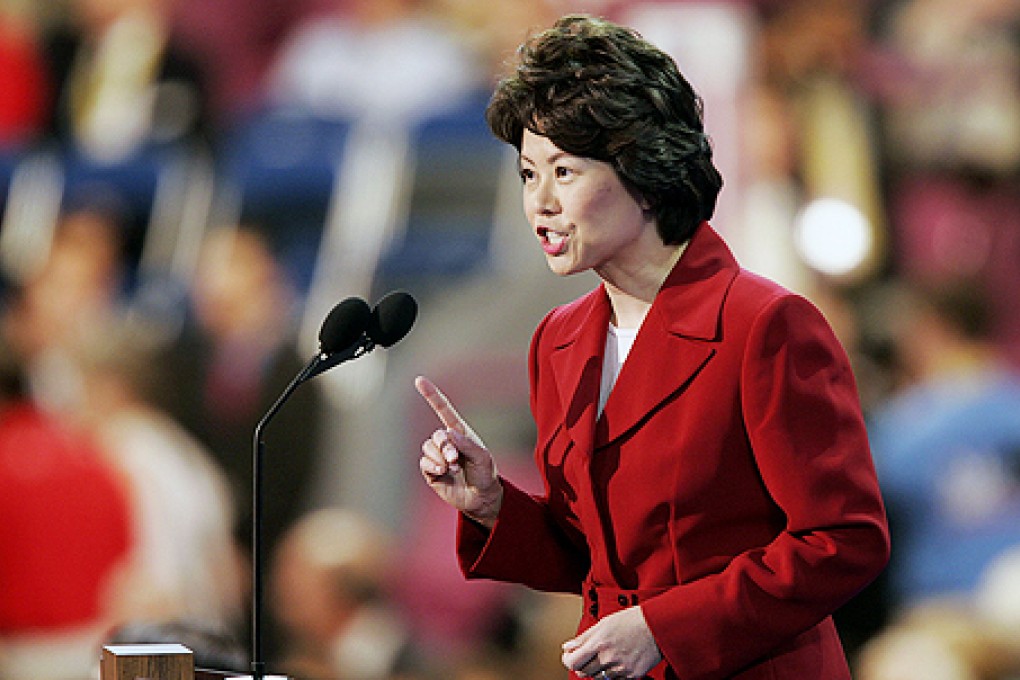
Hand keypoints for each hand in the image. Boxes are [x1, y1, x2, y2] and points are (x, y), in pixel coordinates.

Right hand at [415, 376, 502, 527]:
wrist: (481, 498)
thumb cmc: (485, 474)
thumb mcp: (484, 457)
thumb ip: (467, 444)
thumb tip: (449, 433)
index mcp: (460, 432)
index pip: (443, 409)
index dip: (431, 394)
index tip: (419, 380)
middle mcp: (447, 442)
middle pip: (437, 435)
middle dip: (445, 447)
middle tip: (455, 459)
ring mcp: (437, 456)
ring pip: (428, 448)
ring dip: (440, 458)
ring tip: (453, 467)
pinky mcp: (431, 471)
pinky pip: (424, 462)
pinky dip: (433, 466)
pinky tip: (443, 472)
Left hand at [561, 606, 662, 678]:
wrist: (657, 626)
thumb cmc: (632, 620)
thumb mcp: (604, 623)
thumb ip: (584, 637)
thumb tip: (568, 646)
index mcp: (599, 643)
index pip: (573, 662)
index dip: (568, 660)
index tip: (570, 656)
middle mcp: (608, 658)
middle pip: (583, 672)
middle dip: (582, 664)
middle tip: (587, 655)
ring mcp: (620, 668)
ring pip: (598, 678)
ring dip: (596, 669)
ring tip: (605, 655)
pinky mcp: (631, 675)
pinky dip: (611, 673)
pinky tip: (616, 660)